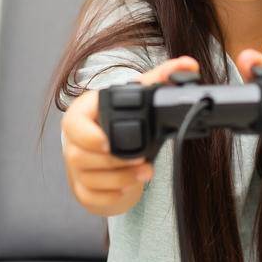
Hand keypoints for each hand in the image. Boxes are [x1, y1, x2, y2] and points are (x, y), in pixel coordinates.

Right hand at [61, 54, 197, 216]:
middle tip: (143, 162)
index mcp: (81, 115)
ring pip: (90, 179)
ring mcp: (75, 167)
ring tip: (144, 173)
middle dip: (116, 163)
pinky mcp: (82, 189)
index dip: (88, 136)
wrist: (108, 146)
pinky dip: (111, 196)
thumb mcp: (137, 96)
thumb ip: (161, 78)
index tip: (108, 143)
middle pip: (82, 157)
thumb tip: (189, 64)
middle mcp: (73, 142)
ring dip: (120, 179)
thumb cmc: (120, 119)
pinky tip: (128, 187)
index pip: (73, 125)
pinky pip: (91, 197)